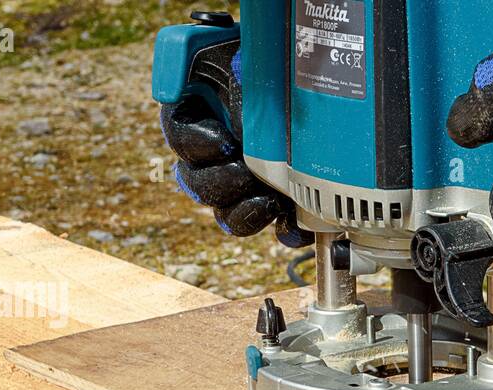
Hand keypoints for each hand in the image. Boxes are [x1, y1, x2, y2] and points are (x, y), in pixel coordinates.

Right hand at [159, 53, 308, 245]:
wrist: (313, 75)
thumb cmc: (276, 59)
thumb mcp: (250, 57)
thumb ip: (232, 80)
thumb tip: (227, 117)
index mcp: (197, 113)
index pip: (180, 134)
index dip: (197, 144)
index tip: (225, 144)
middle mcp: (214, 154)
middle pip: (197, 183)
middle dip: (222, 183)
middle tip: (246, 174)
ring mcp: (243, 181)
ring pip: (226, 213)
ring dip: (244, 212)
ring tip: (270, 201)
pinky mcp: (274, 200)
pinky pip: (273, 227)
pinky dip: (285, 230)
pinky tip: (294, 224)